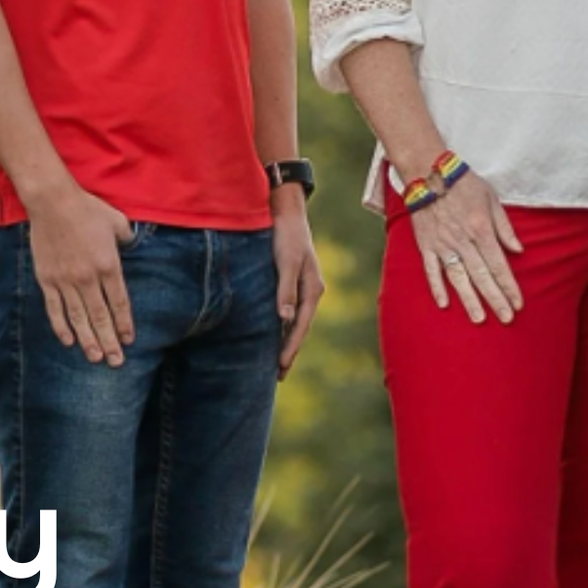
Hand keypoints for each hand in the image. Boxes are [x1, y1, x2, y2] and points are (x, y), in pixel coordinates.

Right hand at [23, 184, 135, 365]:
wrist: (53, 202)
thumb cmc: (87, 209)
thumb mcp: (117, 221)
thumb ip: (128, 238)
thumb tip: (132, 245)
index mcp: (108, 265)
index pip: (119, 303)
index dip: (125, 324)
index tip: (129, 340)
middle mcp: (88, 278)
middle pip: (101, 317)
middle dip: (110, 342)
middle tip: (116, 362)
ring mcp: (66, 281)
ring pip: (79, 318)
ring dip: (88, 340)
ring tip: (96, 358)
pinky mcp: (48, 279)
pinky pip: (55, 309)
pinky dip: (61, 327)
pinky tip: (68, 341)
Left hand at [272, 200, 322, 378]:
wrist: (287, 212)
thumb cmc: (286, 236)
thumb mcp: (286, 262)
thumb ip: (285, 290)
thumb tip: (285, 319)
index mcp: (313, 289)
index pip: (300, 326)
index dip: (290, 348)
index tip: (280, 367)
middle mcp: (311, 291)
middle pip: (300, 328)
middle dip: (290, 351)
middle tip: (278, 376)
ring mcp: (304, 287)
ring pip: (295, 321)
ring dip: (286, 340)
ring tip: (276, 362)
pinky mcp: (293, 281)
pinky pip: (289, 310)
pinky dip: (283, 325)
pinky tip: (274, 333)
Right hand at [409, 171, 523, 323]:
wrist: (428, 172)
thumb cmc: (464, 184)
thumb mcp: (492, 199)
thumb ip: (504, 227)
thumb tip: (518, 250)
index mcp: (481, 230)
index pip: (499, 265)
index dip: (509, 286)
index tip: (518, 304)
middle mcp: (462, 241)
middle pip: (482, 276)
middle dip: (495, 299)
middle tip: (506, 318)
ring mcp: (442, 245)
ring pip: (458, 278)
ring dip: (470, 300)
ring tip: (479, 319)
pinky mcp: (425, 245)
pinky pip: (431, 270)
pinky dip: (437, 287)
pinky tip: (444, 304)